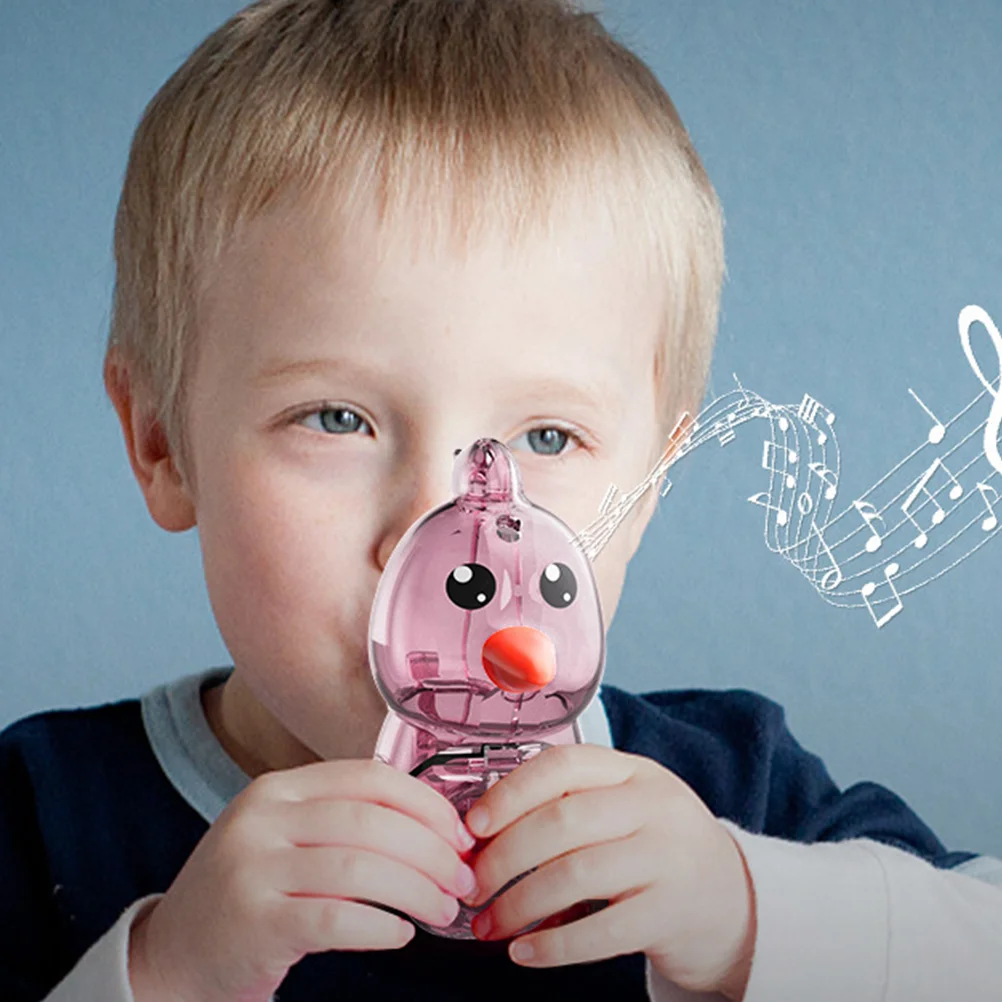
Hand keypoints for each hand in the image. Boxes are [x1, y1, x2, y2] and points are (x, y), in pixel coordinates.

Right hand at [128, 759, 477, 1001]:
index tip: (460, 833)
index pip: (371, 777)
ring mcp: (254, 868)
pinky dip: (381, 926)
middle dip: (433, 851)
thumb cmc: (248, 893)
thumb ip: (344, 821)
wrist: (171, 954)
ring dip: (417, 890)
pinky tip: (401, 934)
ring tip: (443, 911)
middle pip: (373, 821)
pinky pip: (337, 920)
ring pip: (361, 868)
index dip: (426, 804)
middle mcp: (264, 818)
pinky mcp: (255, 923)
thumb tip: (436, 828)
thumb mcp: (285, 837)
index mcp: (279, 788)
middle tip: (462, 880)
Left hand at [459, 744, 755, 999]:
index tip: (473, 825)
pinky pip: (600, 931)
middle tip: (472, 884)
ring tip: (489, 924)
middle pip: (560, 822)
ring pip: (573, 874)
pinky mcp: (672, 914)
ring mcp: (666, 858)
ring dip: (517, 904)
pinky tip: (525, 951)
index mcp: (632, 772)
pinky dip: (552, 945)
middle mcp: (652, 806)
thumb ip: (569, 806)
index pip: (561, 766)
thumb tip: (485, 833)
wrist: (737, 901)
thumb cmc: (660, 849)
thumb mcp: (626, 807)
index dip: (509, 793)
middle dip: (502, 857)